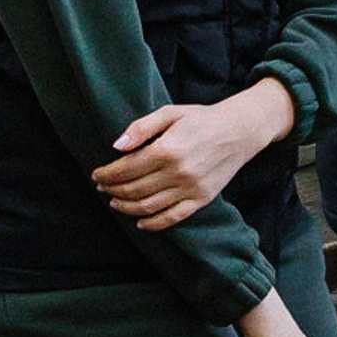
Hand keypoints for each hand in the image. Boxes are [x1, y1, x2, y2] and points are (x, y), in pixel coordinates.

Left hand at [93, 78, 295, 231]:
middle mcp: (178, 173)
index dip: (107, 174)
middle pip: (134, 189)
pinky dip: (153, 224)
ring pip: (149, 206)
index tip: (96, 175)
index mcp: (168, 149)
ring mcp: (191, 189)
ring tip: (115, 203)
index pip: (126, 168)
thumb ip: (141, 127)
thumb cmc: (202, 118)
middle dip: (112, 190)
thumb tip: (117, 146)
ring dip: (127, 207)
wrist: (240, 130)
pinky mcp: (202, 199)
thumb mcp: (170, 113)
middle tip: (102, 188)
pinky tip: (140, 222)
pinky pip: (173, 218)